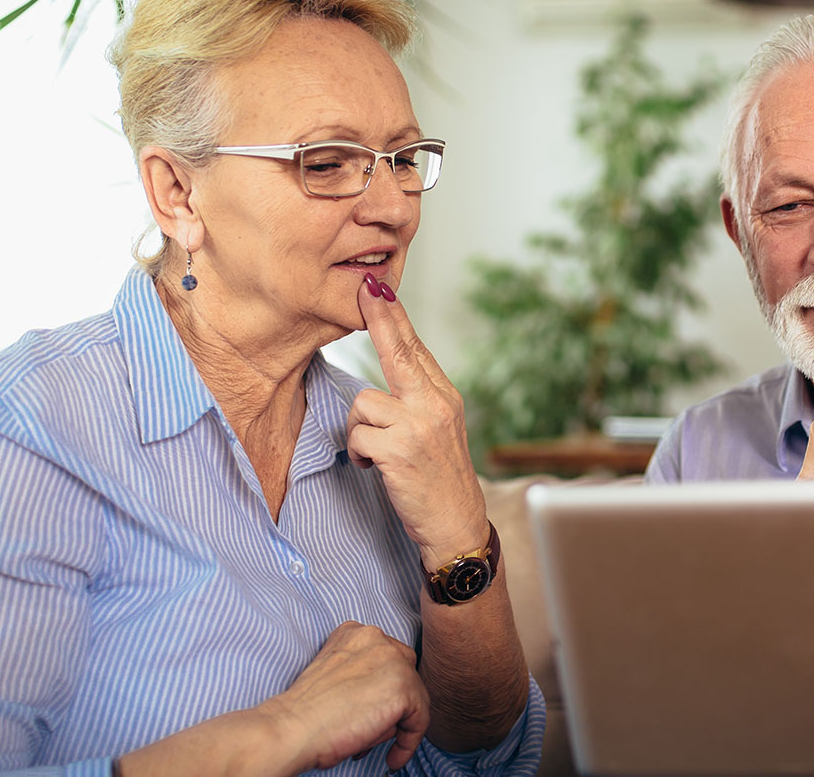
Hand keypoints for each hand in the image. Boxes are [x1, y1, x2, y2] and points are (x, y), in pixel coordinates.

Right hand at [262, 621, 429, 772]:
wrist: (292, 727)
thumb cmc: (305, 712)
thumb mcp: (337, 676)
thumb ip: (364, 676)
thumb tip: (390, 703)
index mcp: (356, 632)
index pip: (387, 661)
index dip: (382, 691)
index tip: (372, 713)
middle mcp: (376, 637)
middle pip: (405, 674)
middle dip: (393, 704)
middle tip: (371, 730)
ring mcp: (392, 660)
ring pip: (413, 696)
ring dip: (395, 723)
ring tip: (368, 741)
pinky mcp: (403, 688)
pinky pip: (419, 719)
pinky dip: (409, 743)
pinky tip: (393, 757)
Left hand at [346, 275, 488, 569]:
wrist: (456, 524)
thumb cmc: (439, 477)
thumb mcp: (438, 428)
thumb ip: (417, 397)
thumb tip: (392, 364)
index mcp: (444, 396)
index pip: (414, 348)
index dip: (393, 317)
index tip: (377, 288)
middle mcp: (435, 404)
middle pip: (397, 351)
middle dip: (379, 318)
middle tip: (365, 288)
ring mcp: (419, 426)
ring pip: (363, 404)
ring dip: (361, 430)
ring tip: (378, 452)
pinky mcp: (399, 450)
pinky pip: (358, 437)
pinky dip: (359, 454)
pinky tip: (376, 468)